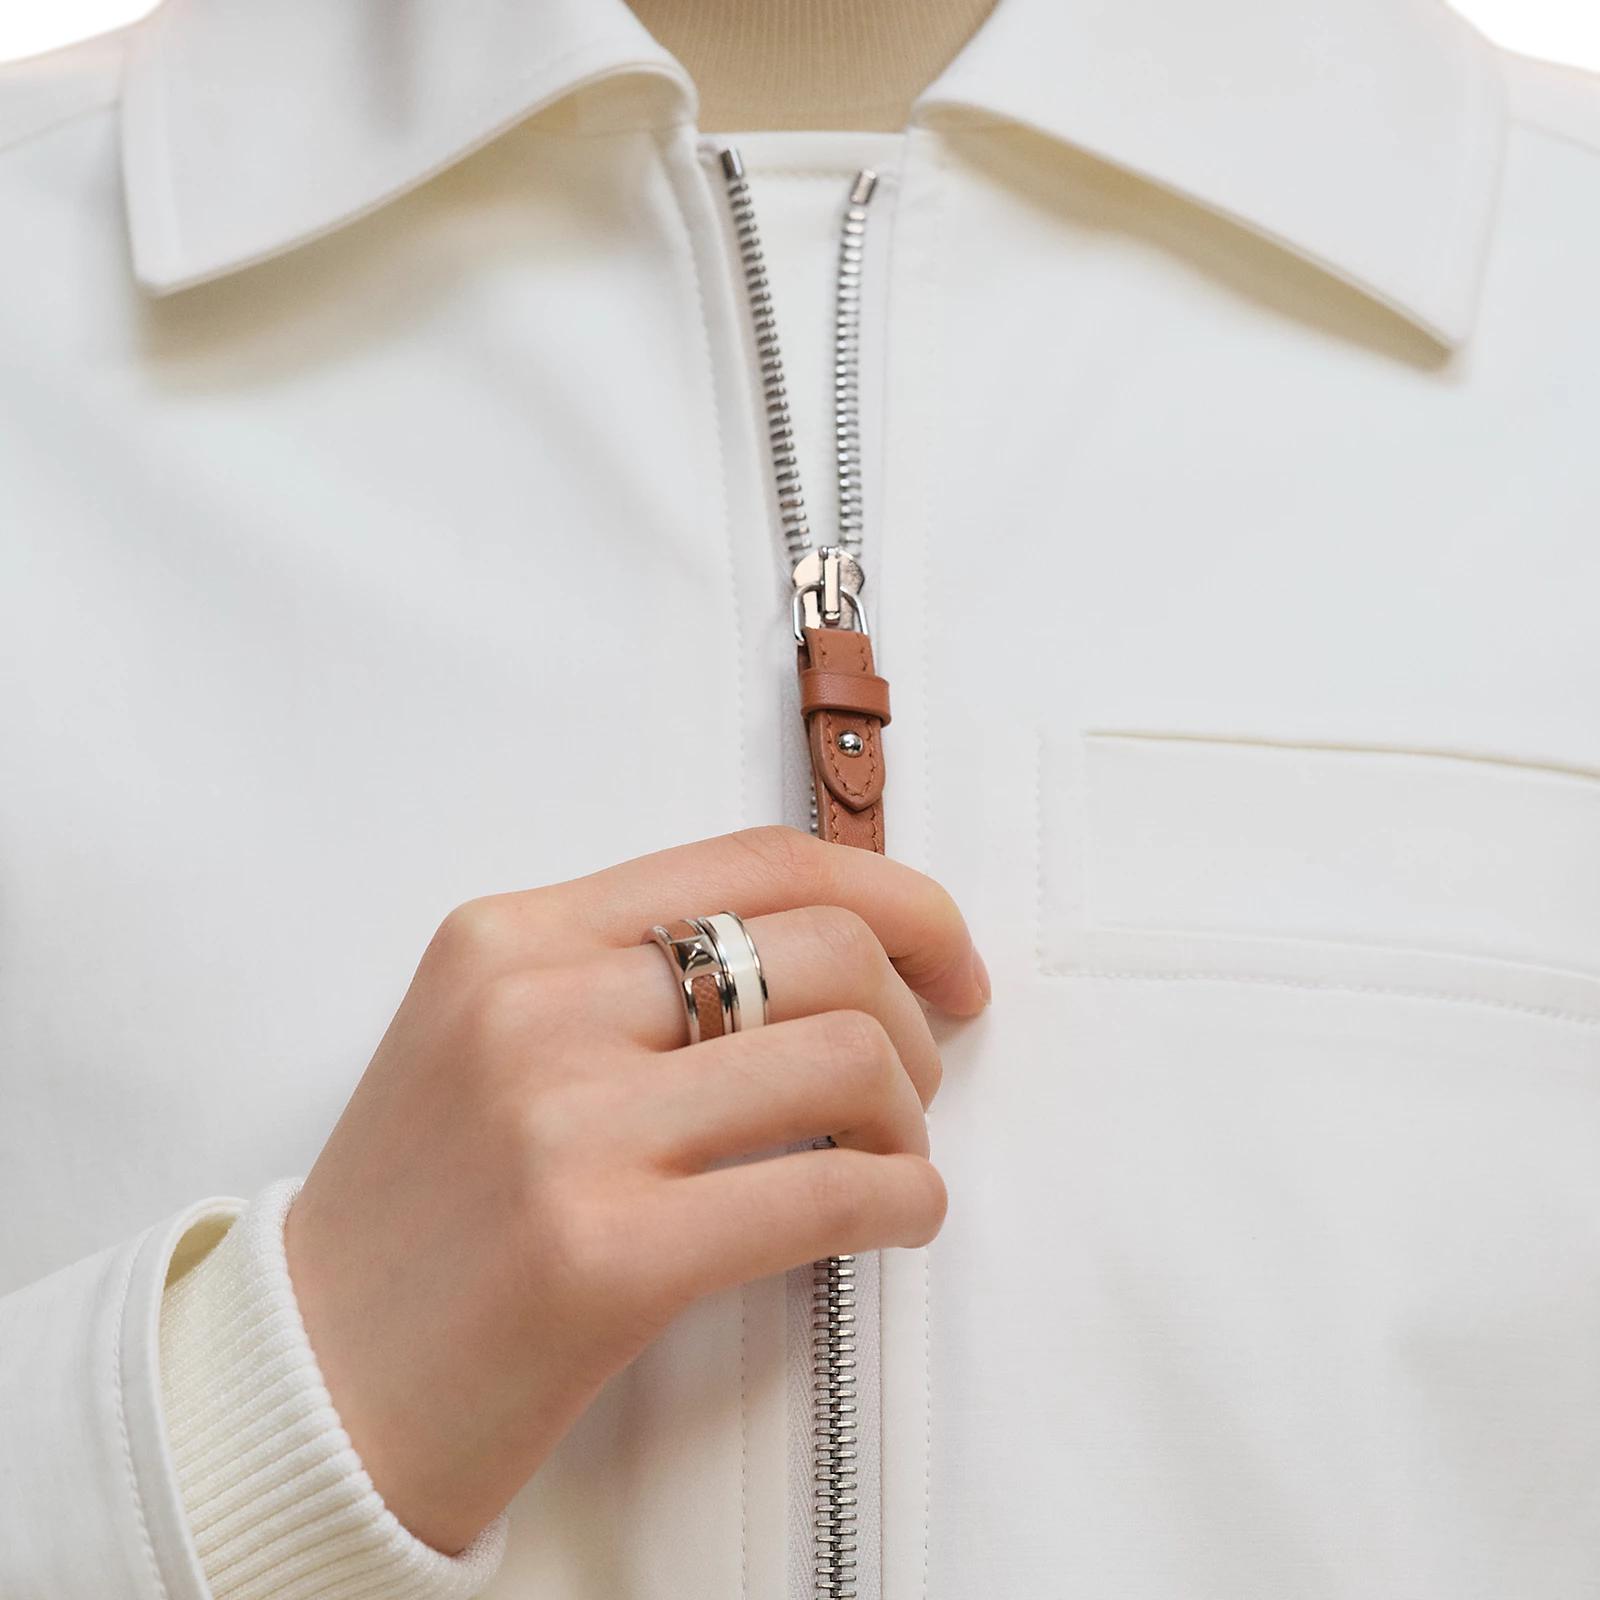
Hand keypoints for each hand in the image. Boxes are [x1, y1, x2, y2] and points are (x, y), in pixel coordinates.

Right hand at [284, 826, 987, 1554]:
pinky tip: (895, 1219)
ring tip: (889, 1158)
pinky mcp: (606, 1255)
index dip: (896, 896)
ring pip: (847, 1056)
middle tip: (915, 1081)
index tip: (947, 961)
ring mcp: (566, 1126)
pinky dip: (907, 1200)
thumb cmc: (424, 1213)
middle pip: (825, 946)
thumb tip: (840, 958)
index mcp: (511, 936)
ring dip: (911, 1115)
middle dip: (913, 1015)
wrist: (308, 1385)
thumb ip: (630, 975)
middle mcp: (534, 1006)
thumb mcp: (489, 1035)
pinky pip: (832, 1191)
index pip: (758, 860)